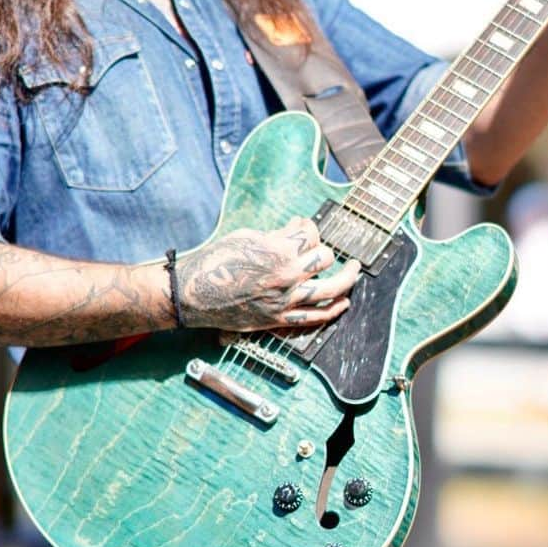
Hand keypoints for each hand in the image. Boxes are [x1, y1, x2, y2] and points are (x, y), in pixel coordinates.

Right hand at [176, 216, 360, 330]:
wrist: (193, 295)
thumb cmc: (215, 261)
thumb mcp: (246, 237)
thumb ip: (278, 234)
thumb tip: (298, 228)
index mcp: (278, 251)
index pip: (310, 234)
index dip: (307, 227)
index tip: (301, 227)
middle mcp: (287, 277)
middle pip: (325, 258)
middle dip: (322, 250)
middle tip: (319, 249)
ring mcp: (285, 301)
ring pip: (330, 289)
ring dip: (347, 278)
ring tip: (354, 271)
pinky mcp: (279, 319)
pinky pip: (315, 317)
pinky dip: (333, 310)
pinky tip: (344, 302)